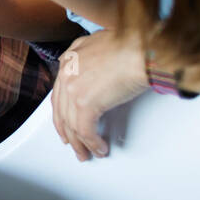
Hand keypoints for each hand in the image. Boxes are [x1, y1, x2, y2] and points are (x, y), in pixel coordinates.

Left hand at [52, 30, 147, 160]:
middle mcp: (66, 73)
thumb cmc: (131, 45)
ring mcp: (73, 89)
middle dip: (68, 132)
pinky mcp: (85, 103)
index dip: (62, 113)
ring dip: (80, 143)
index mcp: (69, 60)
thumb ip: (93, 59)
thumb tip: (100, 74)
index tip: (65, 125)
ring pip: (72, 124)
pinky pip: (85, 130)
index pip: (59, 93)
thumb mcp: (103, 45)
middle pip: (62, 111)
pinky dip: (92, 143)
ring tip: (87, 154)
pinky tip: (99, 149)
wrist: (140, 48)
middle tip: (74, 145)